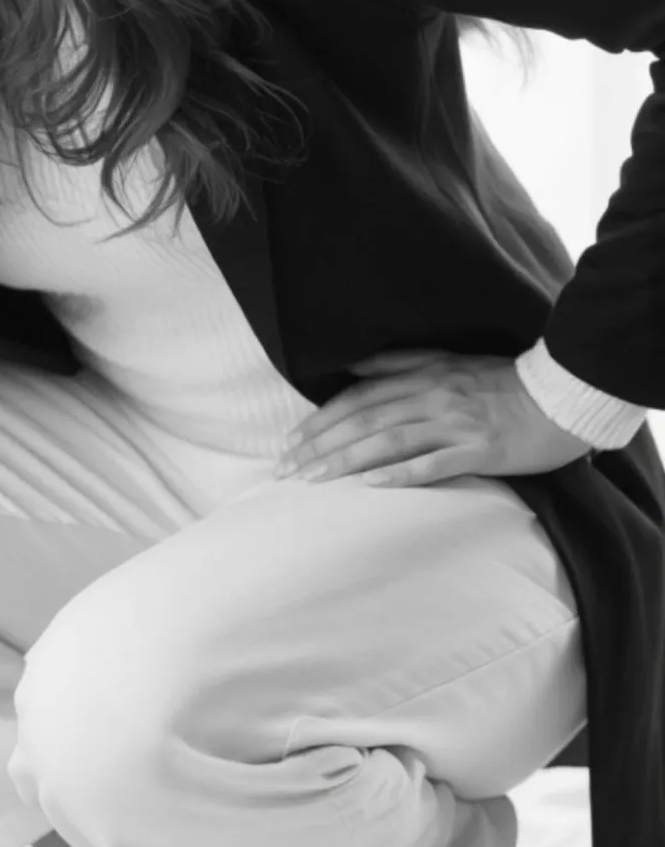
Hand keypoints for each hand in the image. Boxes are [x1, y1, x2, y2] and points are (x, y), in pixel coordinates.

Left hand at [272, 348, 591, 487]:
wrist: (562, 396)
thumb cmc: (505, 382)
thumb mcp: (450, 360)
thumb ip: (402, 363)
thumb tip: (354, 366)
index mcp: (424, 374)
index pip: (360, 396)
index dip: (322, 419)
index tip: (291, 442)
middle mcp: (433, 396)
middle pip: (364, 419)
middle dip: (320, 445)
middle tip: (286, 469)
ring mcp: (456, 424)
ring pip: (389, 441)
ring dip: (346, 462)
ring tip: (312, 481)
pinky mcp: (480, 450)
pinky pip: (434, 464)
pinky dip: (400, 474)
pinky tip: (371, 486)